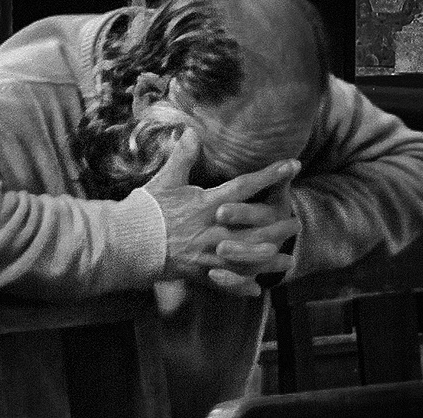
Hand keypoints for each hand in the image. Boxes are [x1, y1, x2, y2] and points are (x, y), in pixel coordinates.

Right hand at [144, 133, 301, 295]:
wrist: (126, 244)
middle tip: (297, 222)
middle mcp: (212, 229)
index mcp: (207, 204)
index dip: (270, 175)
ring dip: (268, 259)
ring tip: (288, 259)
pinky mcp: (198, 272)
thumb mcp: (166, 179)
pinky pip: (224, 281)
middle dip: (277, 226)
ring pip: (245, 258)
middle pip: (254, 228)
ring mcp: (207, 253)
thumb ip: (183, 156)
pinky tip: (256, 290)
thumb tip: (192, 131)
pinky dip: (240, 286)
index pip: (245, 186)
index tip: (292, 165)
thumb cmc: (146, 209)